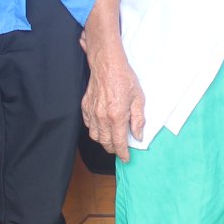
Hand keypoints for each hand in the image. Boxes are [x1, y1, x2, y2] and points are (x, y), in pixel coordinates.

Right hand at [81, 23, 144, 160]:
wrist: (107, 64)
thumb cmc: (124, 79)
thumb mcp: (139, 98)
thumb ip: (138, 120)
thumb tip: (138, 136)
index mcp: (117, 116)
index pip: (119, 143)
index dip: (123, 153)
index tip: (126, 159)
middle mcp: (102, 118)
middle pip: (105, 142)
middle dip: (113, 149)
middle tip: (120, 149)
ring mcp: (92, 113)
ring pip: (95, 136)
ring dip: (103, 141)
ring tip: (112, 139)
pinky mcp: (85, 107)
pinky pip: (88, 125)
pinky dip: (95, 130)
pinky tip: (102, 128)